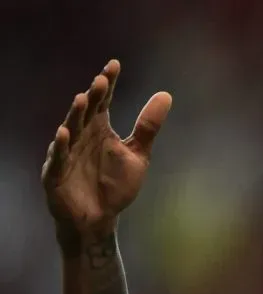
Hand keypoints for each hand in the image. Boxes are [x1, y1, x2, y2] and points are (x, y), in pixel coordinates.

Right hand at [41, 60, 171, 247]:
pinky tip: (64, 134)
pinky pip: (57, 159)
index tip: (115, 65)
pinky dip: (60, 147)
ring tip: (82, 99)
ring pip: (70, 131)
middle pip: (87, 113)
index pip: (104, 102)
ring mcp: (67, 155)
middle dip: (93, 97)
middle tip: (101, 80)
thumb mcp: (138, 154)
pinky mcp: (57, 175)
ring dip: (75, 116)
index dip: (108, 84)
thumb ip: (148, 126)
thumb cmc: (115, 184)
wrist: (100, 218)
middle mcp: (81, 137)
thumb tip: (166, 94)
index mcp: (99, 130)